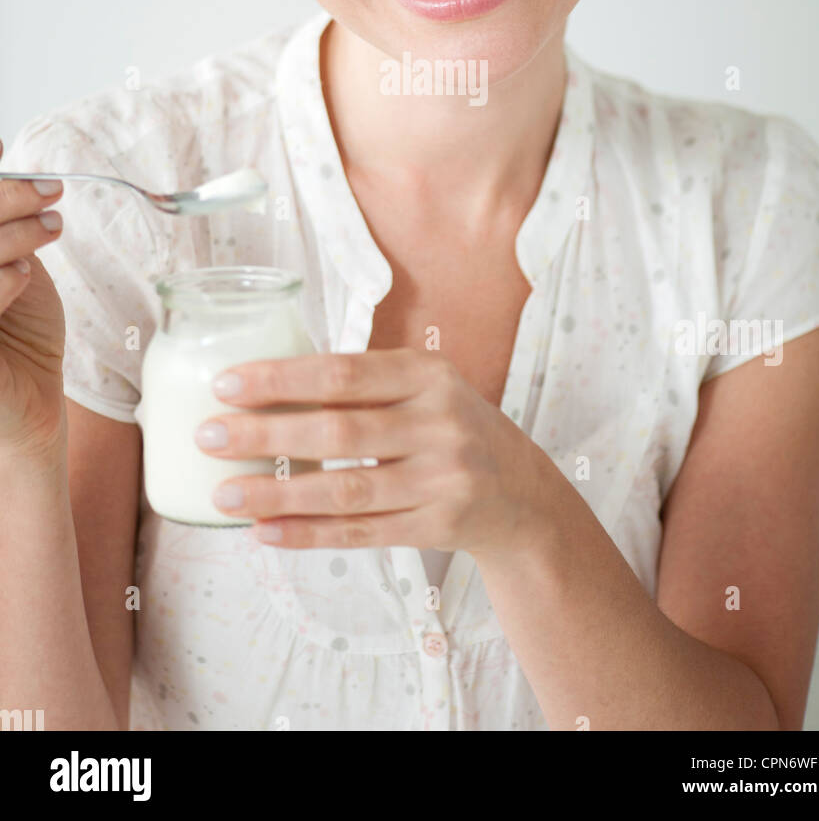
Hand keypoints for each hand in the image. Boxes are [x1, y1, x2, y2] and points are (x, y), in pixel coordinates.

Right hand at [0, 139, 66, 457]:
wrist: (29, 405)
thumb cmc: (17, 331)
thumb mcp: (10, 258)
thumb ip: (0, 213)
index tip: (13, 161)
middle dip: (6, 199)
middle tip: (50, 191)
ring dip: (14, 233)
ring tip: (52, 227)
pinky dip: (1, 279)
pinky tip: (23, 273)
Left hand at [194, 347, 543, 556]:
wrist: (521, 491)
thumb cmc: (450, 427)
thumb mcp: (423, 388)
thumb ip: (362, 384)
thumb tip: (262, 386)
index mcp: (427, 374)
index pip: (343, 374)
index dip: (281, 379)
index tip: (225, 385)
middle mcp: (440, 422)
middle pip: (338, 431)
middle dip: (265, 434)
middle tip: (208, 436)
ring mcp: (443, 477)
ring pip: (345, 490)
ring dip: (278, 493)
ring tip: (224, 493)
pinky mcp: (440, 525)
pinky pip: (362, 532)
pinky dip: (309, 534)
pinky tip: (265, 533)